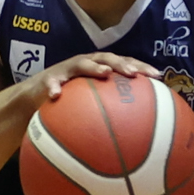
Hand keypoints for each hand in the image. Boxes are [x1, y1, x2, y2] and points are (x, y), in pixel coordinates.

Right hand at [31, 53, 163, 105]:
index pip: (124, 64)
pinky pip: (52, 82)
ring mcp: (67, 69)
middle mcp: (86, 65)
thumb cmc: (70, 105)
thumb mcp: (93, 108)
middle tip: (133, 74)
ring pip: (82, 63)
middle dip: (121, 64)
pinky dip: (54, 87)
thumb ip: (112, 113)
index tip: (158, 76)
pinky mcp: (49, 78)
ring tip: (105, 73)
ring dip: (94, 67)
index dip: (141, 67)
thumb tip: (140, 136)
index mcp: (100, 70)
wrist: (35, 100)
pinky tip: (56, 95)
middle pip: (107, 58)